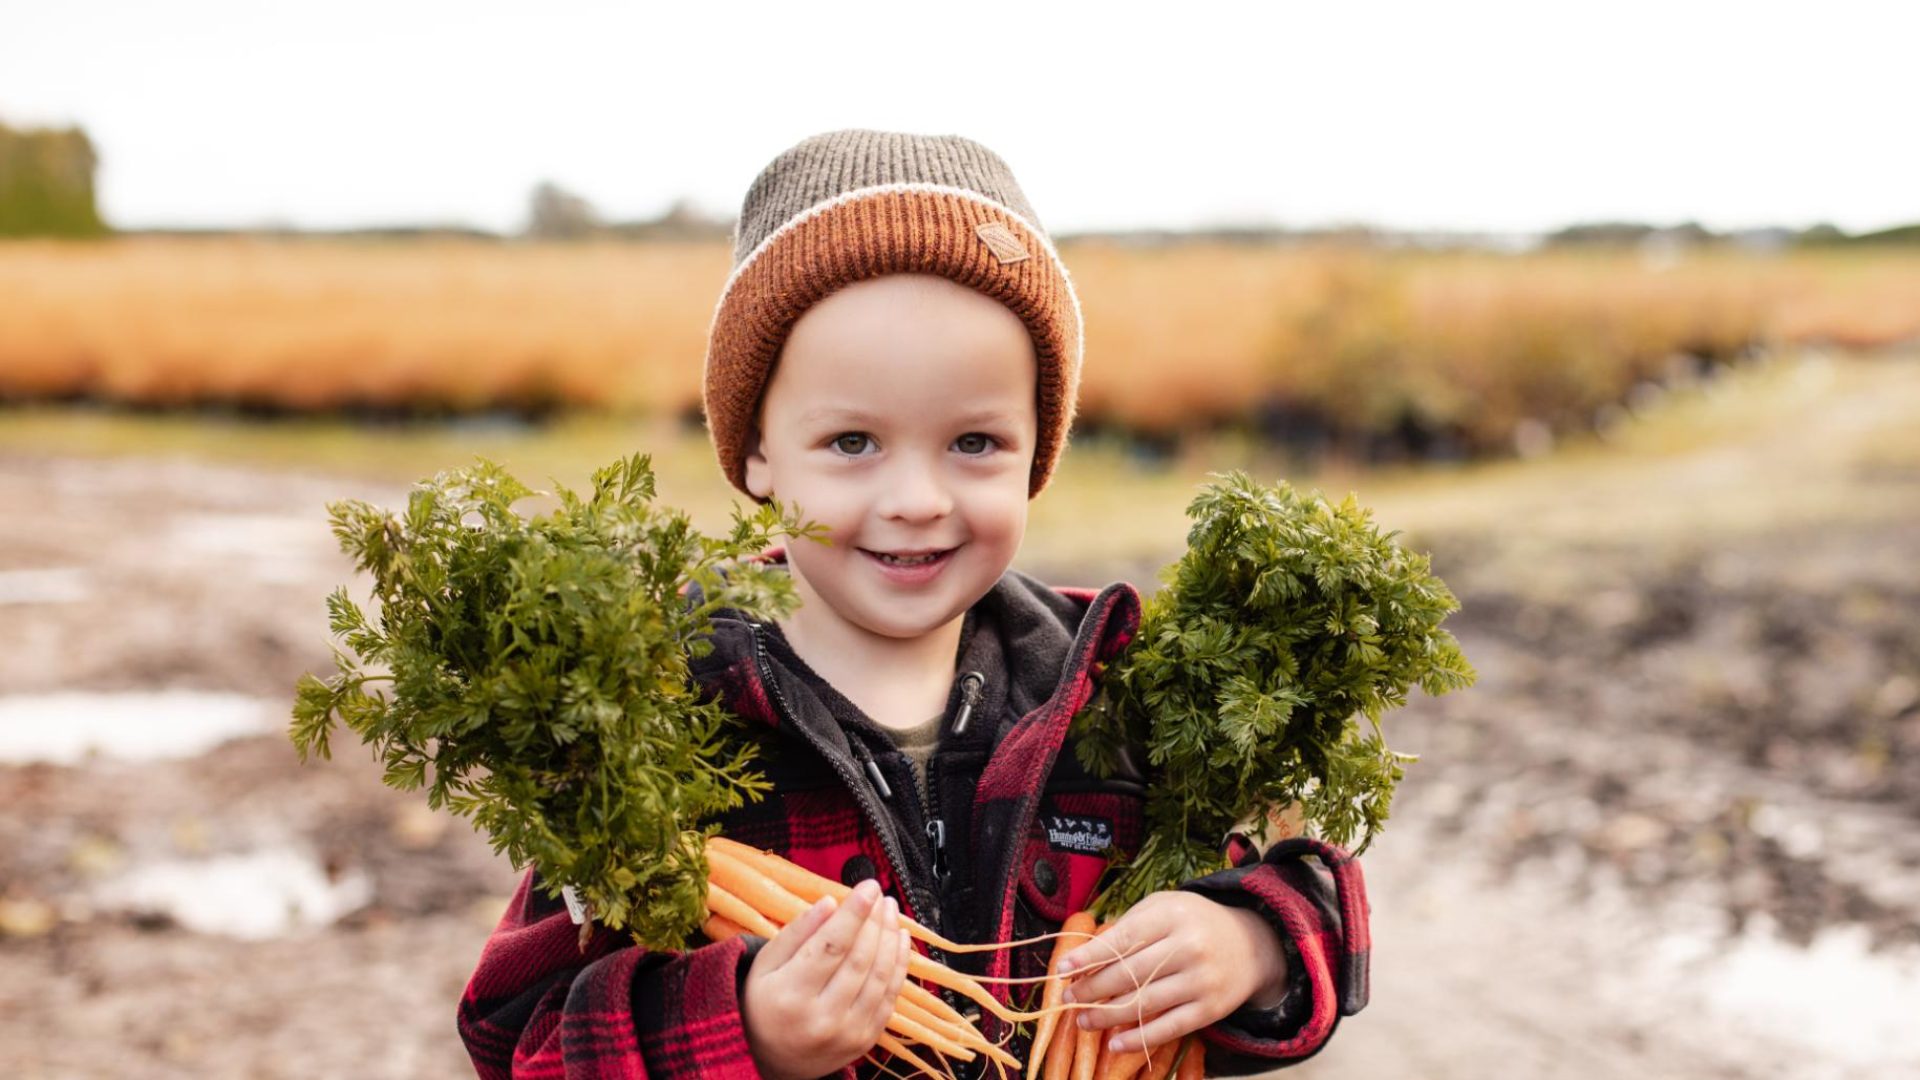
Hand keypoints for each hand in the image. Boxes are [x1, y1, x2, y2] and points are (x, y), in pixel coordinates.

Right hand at [741, 878, 911, 1079]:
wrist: (770, 1061)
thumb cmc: (764, 1006)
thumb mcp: (764, 966)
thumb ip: (796, 933)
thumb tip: (829, 903)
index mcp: (790, 995)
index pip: (830, 946)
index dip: (853, 913)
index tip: (868, 887)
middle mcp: (822, 1018)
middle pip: (859, 958)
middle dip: (874, 921)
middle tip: (878, 895)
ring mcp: (848, 1032)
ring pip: (880, 976)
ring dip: (890, 937)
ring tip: (889, 910)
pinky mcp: (866, 1039)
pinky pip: (891, 997)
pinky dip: (900, 964)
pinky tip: (899, 939)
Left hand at [1056, 891, 1287, 1055]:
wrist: (1252, 945)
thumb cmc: (1195, 923)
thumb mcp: (1165, 908)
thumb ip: (1128, 926)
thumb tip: (1085, 957)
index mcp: (1172, 915)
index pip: (1123, 938)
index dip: (1089, 957)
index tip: (1062, 970)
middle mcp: (1188, 946)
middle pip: (1129, 974)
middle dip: (1092, 989)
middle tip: (1069, 999)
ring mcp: (1201, 980)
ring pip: (1145, 1004)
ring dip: (1107, 1016)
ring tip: (1083, 1021)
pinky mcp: (1210, 1009)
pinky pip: (1169, 1028)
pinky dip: (1139, 1038)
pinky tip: (1115, 1043)